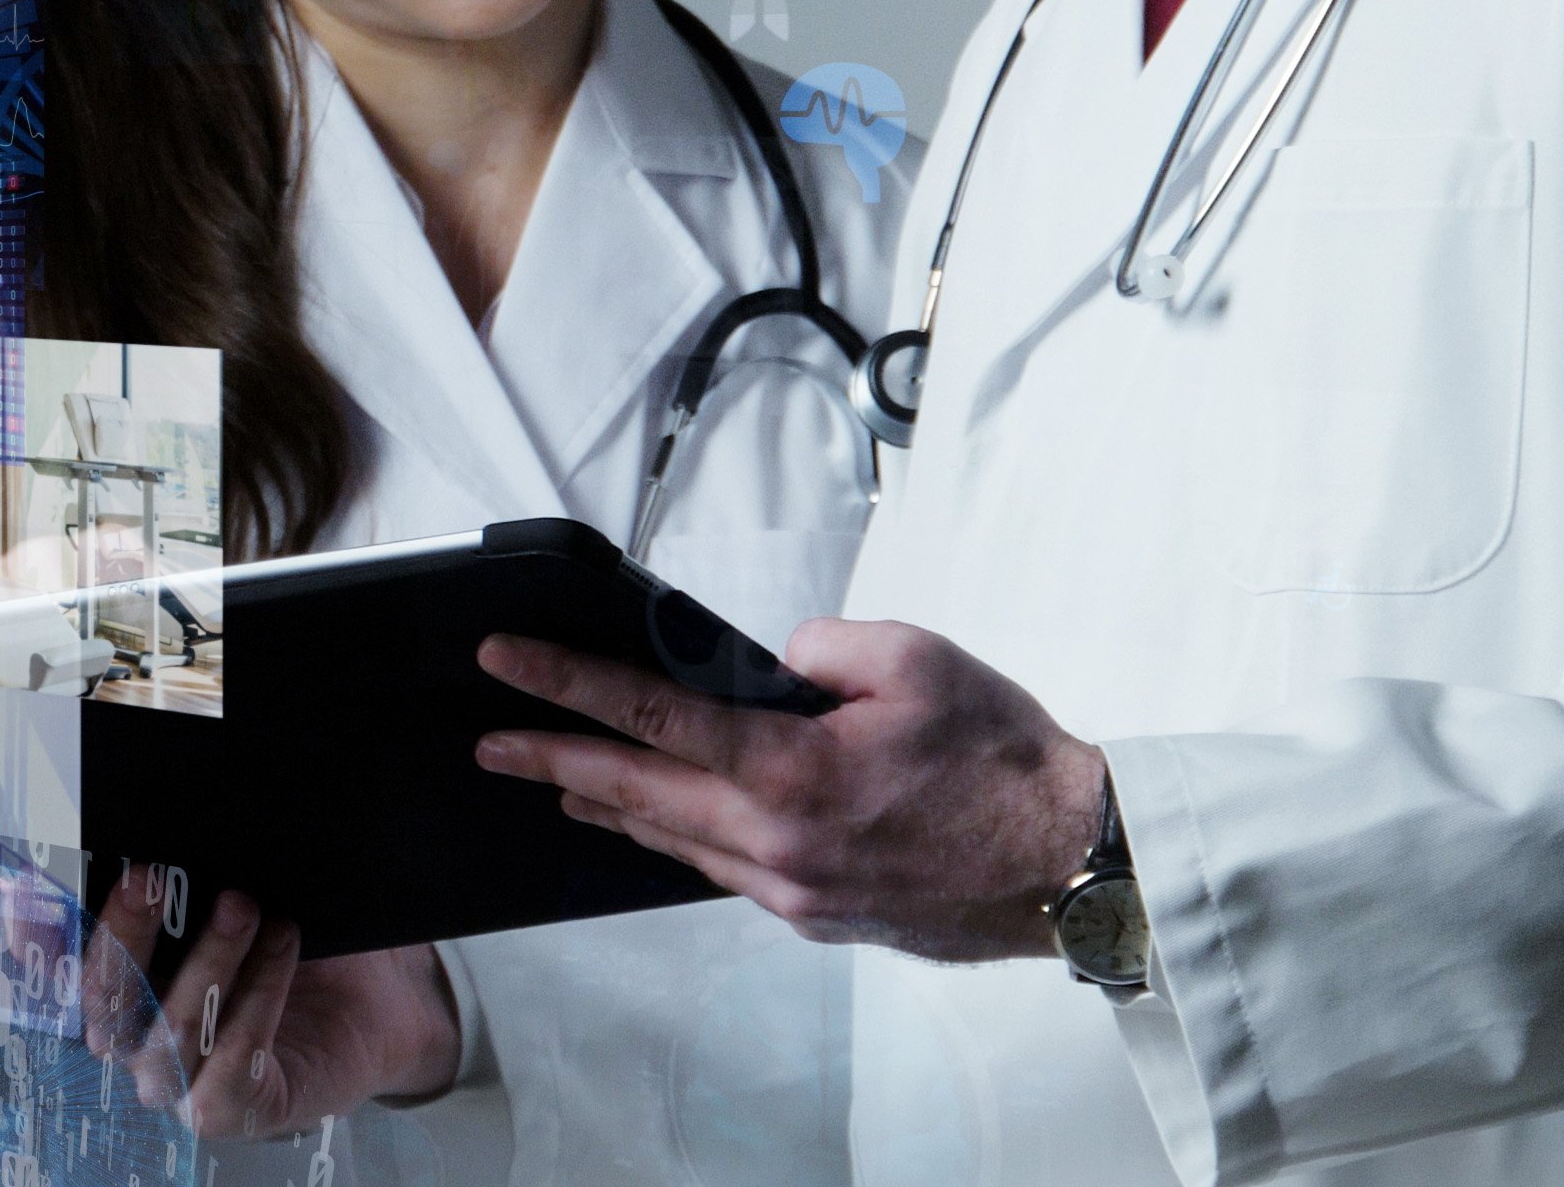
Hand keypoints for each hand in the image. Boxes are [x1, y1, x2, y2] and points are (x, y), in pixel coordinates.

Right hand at [92, 865, 462, 1137]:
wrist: (369, 1001)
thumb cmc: (286, 944)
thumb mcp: (232, 904)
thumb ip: (187, 885)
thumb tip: (159, 833)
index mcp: (119, 987)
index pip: (65, 966)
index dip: (56, 930)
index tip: (74, 880)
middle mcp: (134, 1042)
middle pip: (106, 1001)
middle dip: (125, 934)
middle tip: (150, 876)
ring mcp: (176, 1084)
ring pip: (169, 1031)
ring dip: (210, 960)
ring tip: (246, 908)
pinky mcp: (225, 1111)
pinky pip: (229, 1065)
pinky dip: (257, 1000)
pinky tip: (283, 951)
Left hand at [472, 619, 1104, 962]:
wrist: (1074, 865)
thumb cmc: (1003, 760)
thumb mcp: (913, 658)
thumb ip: (818, 647)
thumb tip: (771, 668)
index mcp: (788, 774)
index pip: (645, 716)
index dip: (562, 685)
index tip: (500, 662)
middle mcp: (774, 844)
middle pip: (634, 794)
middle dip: (551, 761)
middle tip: (489, 744)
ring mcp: (792, 891)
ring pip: (673, 842)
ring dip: (608, 807)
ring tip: (556, 781)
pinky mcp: (817, 916)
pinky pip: (723, 872)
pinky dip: (679, 840)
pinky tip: (660, 822)